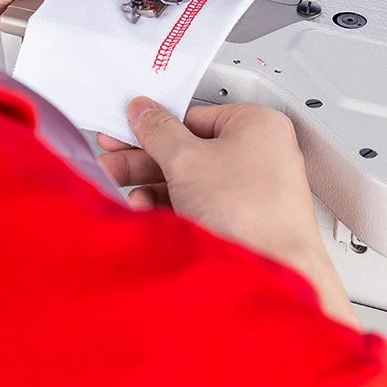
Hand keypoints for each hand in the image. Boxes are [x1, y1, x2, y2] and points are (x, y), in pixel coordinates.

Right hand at [99, 99, 357, 327]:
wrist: (271, 274)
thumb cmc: (250, 215)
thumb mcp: (187, 160)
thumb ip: (159, 131)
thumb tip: (146, 112)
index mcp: (258, 125)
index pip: (195, 114)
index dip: (156, 124)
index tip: (129, 130)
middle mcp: (261, 155)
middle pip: (191, 149)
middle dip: (146, 158)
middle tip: (115, 160)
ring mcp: (254, 191)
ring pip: (193, 180)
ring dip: (154, 185)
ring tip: (124, 188)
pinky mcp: (244, 222)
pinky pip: (201, 205)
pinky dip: (172, 206)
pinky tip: (148, 210)